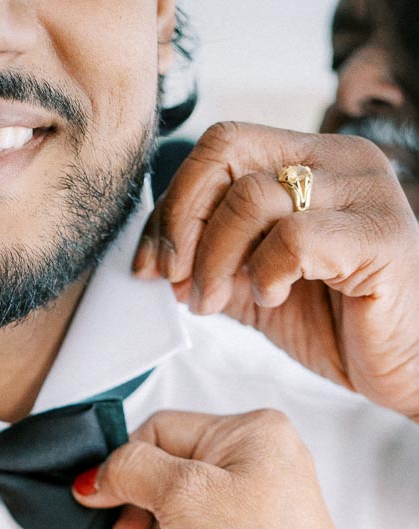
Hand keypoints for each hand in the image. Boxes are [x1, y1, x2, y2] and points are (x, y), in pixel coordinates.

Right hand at [73, 409, 412, 528]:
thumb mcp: (185, 497)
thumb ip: (132, 473)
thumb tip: (97, 474)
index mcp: (248, 432)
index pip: (161, 431)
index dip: (124, 467)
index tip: (96, 500)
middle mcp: (253, 462)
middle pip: (163, 479)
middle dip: (140, 521)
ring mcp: (251, 505)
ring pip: (172, 519)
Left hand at [133, 122, 418, 420]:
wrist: (402, 367)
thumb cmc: (337, 324)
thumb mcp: (256, 286)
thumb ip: (212, 261)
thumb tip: (154, 258)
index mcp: (310, 159)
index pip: (220, 146)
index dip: (172, 205)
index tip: (151, 266)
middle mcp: (340, 161)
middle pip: (226, 151)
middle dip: (182, 224)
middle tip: (176, 283)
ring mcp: (364, 193)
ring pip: (251, 197)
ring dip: (214, 261)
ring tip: (218, 302)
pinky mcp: (379, 237)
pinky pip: (293, 238)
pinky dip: (265, 274)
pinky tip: (272, 299)